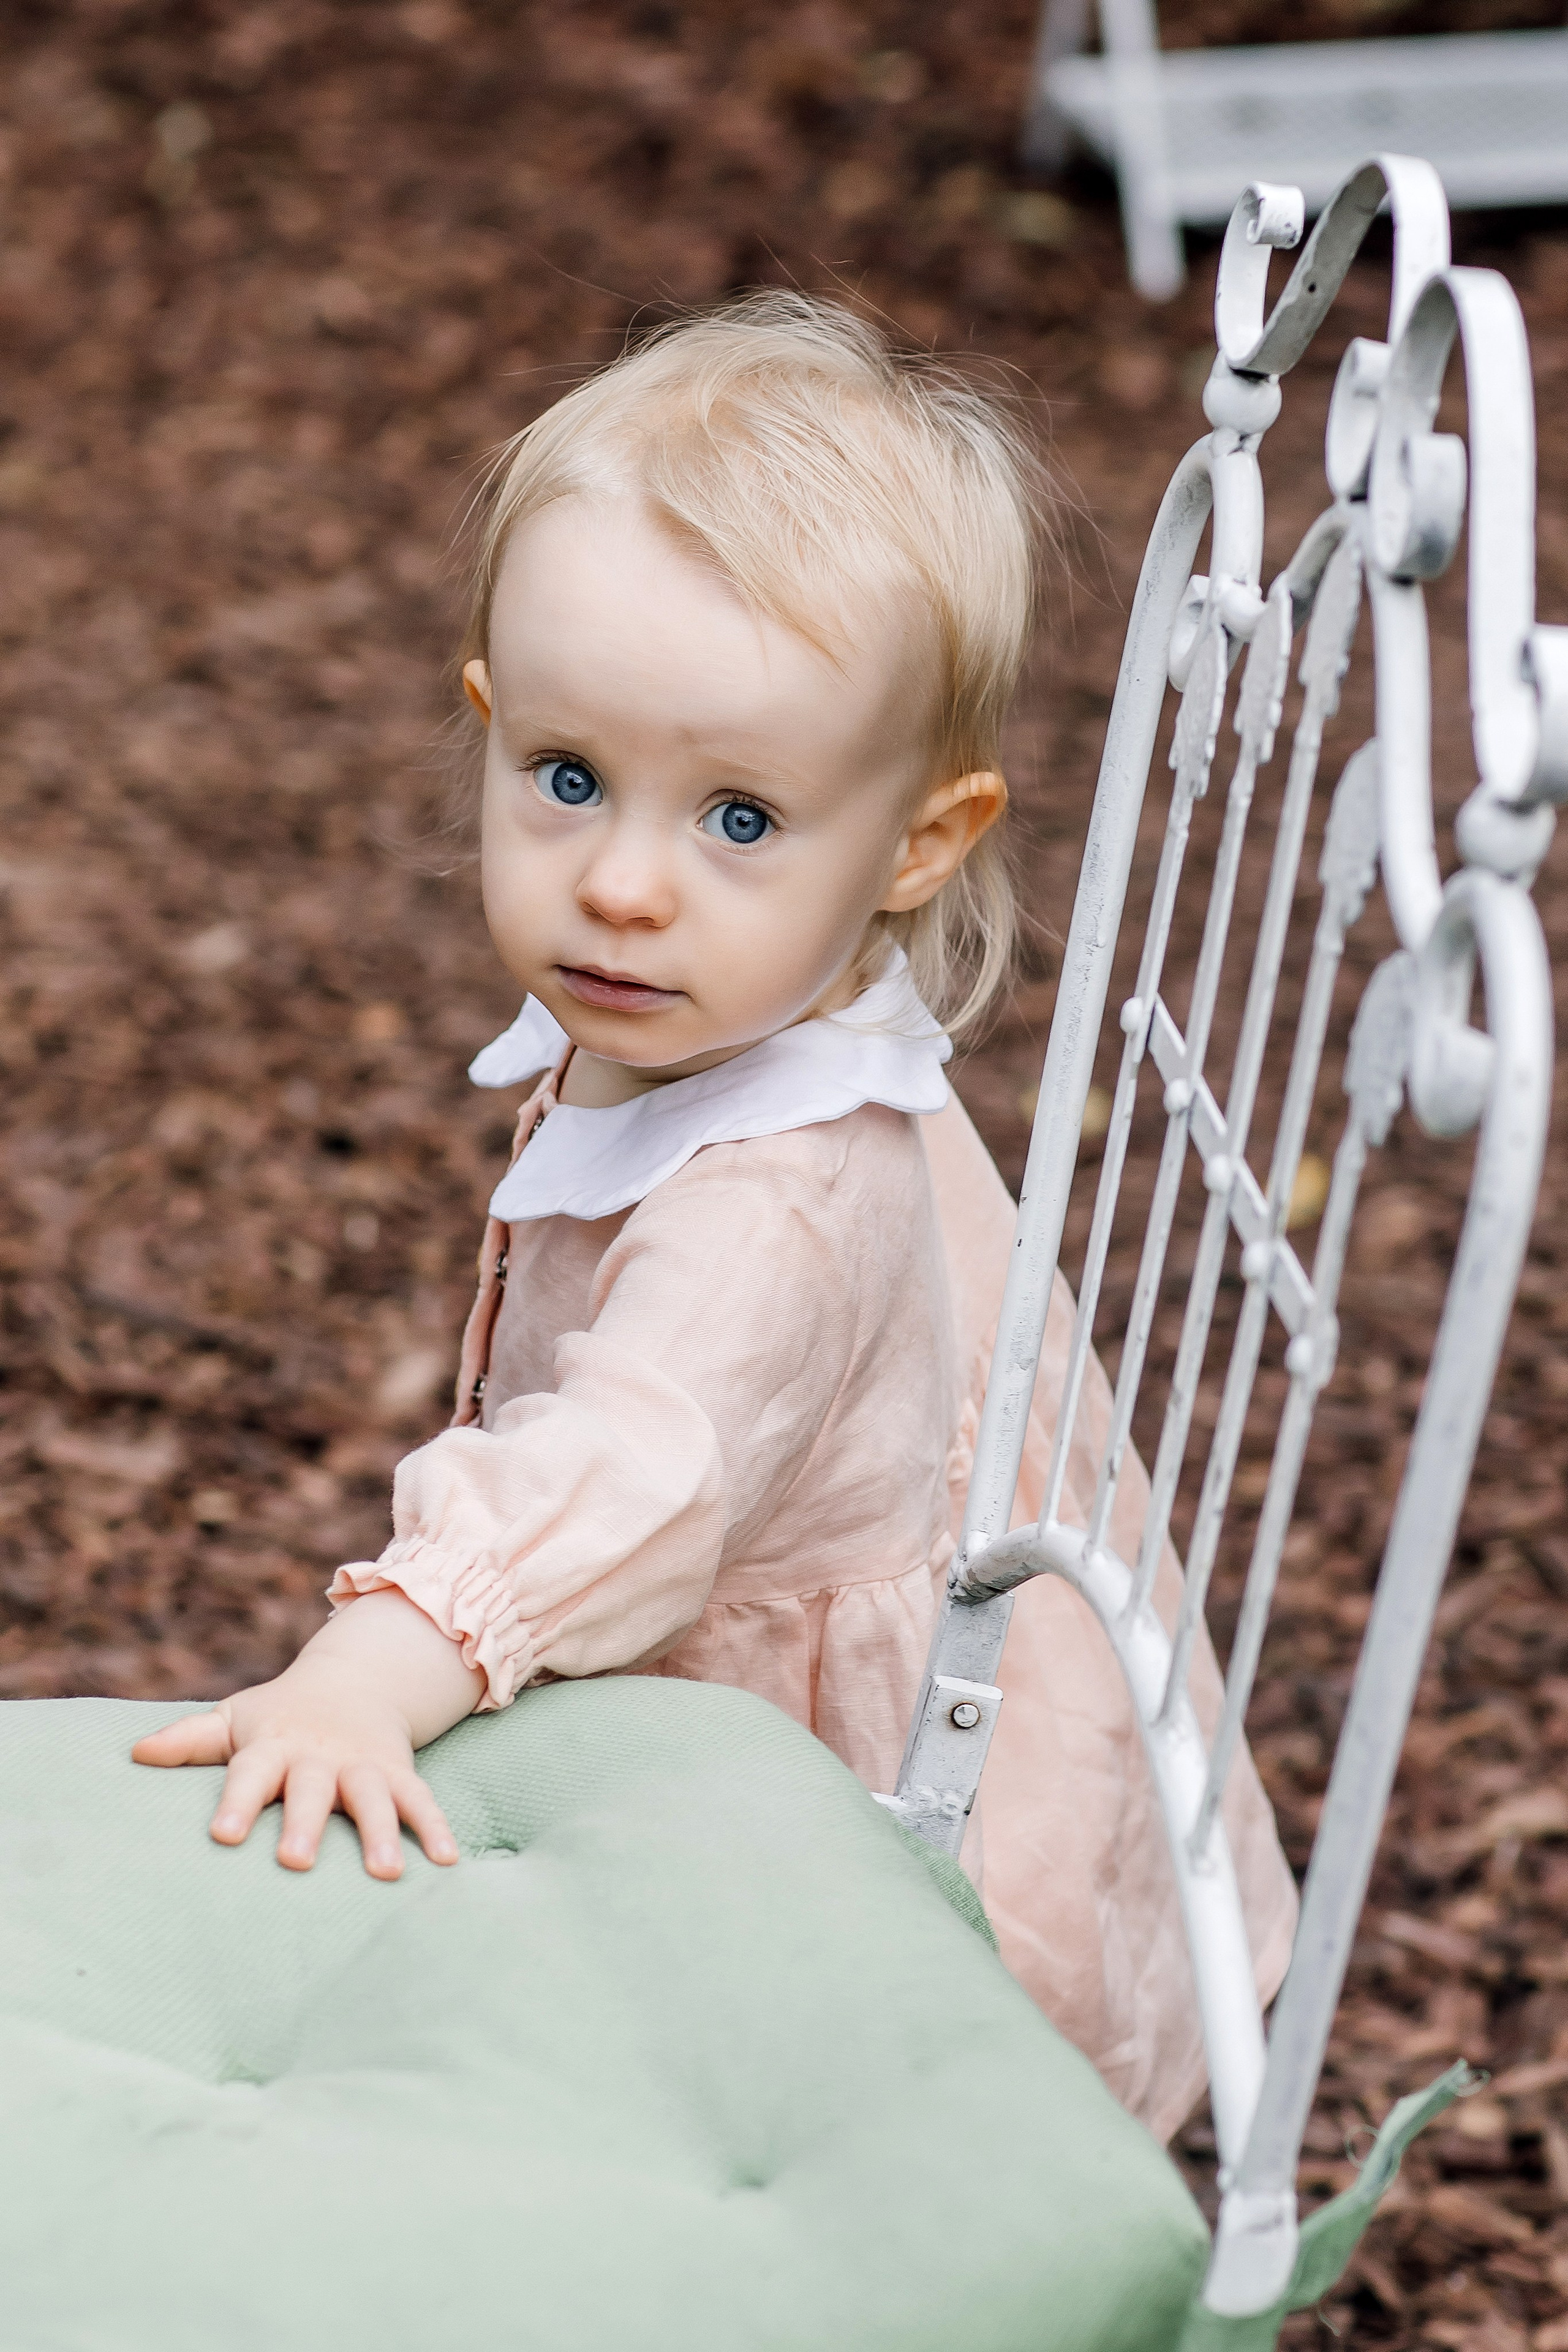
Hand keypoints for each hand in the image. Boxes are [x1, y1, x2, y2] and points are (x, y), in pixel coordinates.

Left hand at [132, 1588, 485, 1878]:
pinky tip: (448, 1860)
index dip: (235, 1802)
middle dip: (305, 1822)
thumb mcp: (234, 1719)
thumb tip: (134, 1754)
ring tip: (386, 1872)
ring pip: (373, 1796)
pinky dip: (436, 1826)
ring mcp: (362, 1764)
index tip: (221, 1835)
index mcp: (273, 1746)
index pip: (248, 1773)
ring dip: (382, 1832)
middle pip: (311, 1788)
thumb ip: (189, 1741)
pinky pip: (420, 1798)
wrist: (354, 1680)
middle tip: (296, 1860)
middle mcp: (318, 1756)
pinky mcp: (398, 1773)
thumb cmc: (278, 1716)